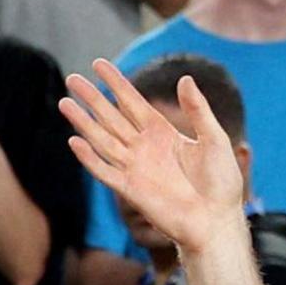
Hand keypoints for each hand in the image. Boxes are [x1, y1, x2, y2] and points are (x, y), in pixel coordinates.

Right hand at [62, 59, 248, 257]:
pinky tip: (74, 141)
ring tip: (64, 102)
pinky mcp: (131, 190)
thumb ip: (198, 110)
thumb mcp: (214, 139)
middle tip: (72, 79)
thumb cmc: (221, 182)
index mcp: (163, 133)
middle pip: (112, 117)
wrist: (217, 220)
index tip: (98, 64)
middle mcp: (145, 147)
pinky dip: (90, 158)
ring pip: (103, 140)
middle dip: (92, 98)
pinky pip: (105, 171)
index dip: (116, 83)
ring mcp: (135, 168)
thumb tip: (185, 79)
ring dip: (84, 122)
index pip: (133, 102)